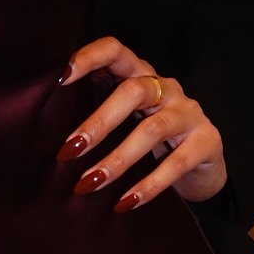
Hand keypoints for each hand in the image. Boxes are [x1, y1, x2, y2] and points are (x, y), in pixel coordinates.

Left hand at [55, 37, 227, 211]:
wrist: (203, 167)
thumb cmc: (150, 142)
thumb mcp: (125, 120)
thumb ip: (96, 114)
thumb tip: (46, 135)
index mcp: (140, 74)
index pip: (116, 50)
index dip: (90, 56)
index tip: (61, 77)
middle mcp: (166, 87)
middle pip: (132, 91)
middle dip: (98, 122)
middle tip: (68, 151)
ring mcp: (189, 112)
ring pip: (152, 129)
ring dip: (117, 159)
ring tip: (88, 184)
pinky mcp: (208, 141)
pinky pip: (176, 163)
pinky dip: (148, 186)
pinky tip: (125, 203)